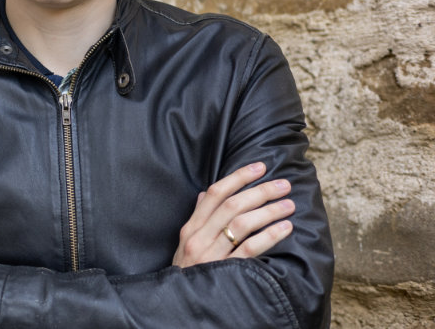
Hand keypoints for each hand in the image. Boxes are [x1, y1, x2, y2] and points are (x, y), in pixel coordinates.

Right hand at [173, 162, 294, 267]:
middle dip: (260, 191)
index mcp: (190, 228)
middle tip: (283, 185)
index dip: (238, 177)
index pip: (214, 194)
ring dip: (268, 211)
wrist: (181, 304)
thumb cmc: (187, 272)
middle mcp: (199, 238)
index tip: (260, 167)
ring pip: (242, 224)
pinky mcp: (226, 271)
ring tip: (289, 205)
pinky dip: (269, 235)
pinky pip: (250, 249)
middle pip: (232, 205)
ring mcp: (211, 255)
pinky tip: (285, 228)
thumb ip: (197, 218)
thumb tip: (205, 194)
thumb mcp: (185, 244)